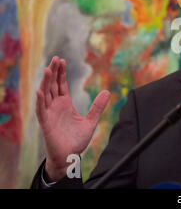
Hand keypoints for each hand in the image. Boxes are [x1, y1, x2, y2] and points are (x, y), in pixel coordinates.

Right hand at [35, 56, 109, 181]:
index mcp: (65, 104)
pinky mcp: (46, 123)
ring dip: (46, 82)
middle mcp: (56, 106)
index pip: (61, 85)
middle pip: (52, 85)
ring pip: (45, 94)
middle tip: (55, 58)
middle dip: (54, 72)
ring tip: (49, 69)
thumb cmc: (76, 140)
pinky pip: (41, 110)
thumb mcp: (91, 121)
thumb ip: (97, 107)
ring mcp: (50, 114)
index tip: (61, 60)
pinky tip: (40, 91)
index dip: (61, 73)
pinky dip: (40, 101)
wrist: (70, 157)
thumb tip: (107, 92)